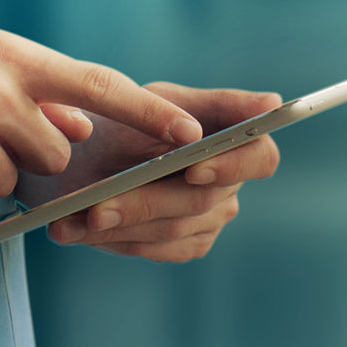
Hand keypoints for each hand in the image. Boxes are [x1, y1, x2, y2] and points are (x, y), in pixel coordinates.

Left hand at [32, 82, 281, 261]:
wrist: (84, 150)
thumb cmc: (126, 114)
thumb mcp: (157, 98)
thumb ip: (210, 103)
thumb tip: (271, 102)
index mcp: (233, 138)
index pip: (261, 156)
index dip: (232, 165)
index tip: (194, 167)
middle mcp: (229, 181)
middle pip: (201, 199)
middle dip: (146, 201)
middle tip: (99, 206)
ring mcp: (210, 215)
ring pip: (172, 229)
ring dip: (120, 223)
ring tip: (75, 218)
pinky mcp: (185, 242)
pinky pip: (155, 248)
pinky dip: (113, 238)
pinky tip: (74, 230)